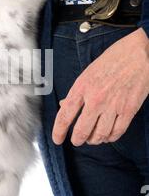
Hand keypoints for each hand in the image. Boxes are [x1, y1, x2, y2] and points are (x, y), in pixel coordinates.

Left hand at [53, 28, 148, 146]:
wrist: (138, 54)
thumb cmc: (112, 60)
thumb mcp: (88, 73)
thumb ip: (76, 92)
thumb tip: (63, 105)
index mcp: (82, 87)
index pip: (65, 115)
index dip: (58, 132)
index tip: (57, 139)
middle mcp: (95, 99)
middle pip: (82, 131)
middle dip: (77, 140)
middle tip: (76, 141)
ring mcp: (113, 106)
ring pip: (99, 135)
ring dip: (93, 140)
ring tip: (92, 139)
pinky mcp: (129, 110)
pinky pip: (116, 132)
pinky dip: (110, 138)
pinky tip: (107, 136)